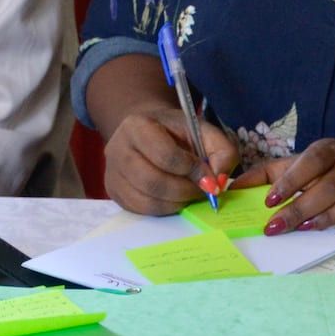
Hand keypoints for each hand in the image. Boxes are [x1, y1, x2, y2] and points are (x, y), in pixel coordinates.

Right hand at [103, 107, 238, 215]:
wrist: (148, 131)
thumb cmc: (176, 132)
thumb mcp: (204, 131)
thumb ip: (222, 152)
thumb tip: (217, 183)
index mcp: (137, 126)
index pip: (165, 156)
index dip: (192, 170)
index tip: (208, 176)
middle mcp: (117, 149)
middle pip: (153, 182)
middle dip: (185, 191)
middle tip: (201, 191)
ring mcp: (112, 172)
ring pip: (147, 200)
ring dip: (176, 203)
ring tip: (189, 194)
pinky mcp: (113, 191)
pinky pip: (141, 210)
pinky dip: (164, 209)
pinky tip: (174, 198)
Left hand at [237, 139, 334, 241]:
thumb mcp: (315, 159)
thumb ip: (276, 171)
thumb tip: (234, 185)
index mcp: (333, 151)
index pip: (311, 161)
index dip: (290, 180)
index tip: (269, 201)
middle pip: (330, 186)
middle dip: (301, 208)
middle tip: (277, 227)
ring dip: (332, 217)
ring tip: (308, 230)